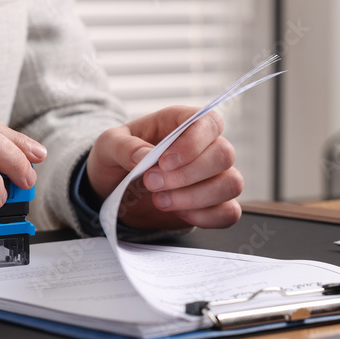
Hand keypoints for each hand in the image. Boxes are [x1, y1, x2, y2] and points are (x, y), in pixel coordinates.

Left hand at [86, 106, 242, 230]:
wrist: (113, 191)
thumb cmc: (116, 159)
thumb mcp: (107, 145)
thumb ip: (123, 146)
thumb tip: (145, 156)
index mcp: (181, 123)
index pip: (209, 121)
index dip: (193, 143)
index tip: (164, 162)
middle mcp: (203, 146)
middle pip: (224, 154)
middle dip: (188, 175)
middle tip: (151, 183)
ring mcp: (212, 176)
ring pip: (232, 183)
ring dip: (196, 197)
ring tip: (160, 200)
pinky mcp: (212, 204)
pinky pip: (229, 212)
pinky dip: (207, 216)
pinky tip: (179, 213)